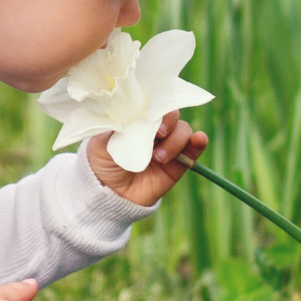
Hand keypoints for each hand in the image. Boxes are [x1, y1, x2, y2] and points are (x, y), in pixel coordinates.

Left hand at [88, 111, 206, 208]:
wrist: (111, 195)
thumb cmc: (103, 164)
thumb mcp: (101, 143)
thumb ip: (115, 126)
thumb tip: (127, 110)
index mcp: (138, 120)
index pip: (153, 104)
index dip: (156, 106)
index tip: (150, 114)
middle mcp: (156, 130)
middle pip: (172, 115)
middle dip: (169, 121)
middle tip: (159, 134)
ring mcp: (169, 145)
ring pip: (184, 130)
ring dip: (175, 141)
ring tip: (159, 158)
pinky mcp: (180, 162)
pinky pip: (195, 148)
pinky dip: (199, 141)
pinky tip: (199, 140)